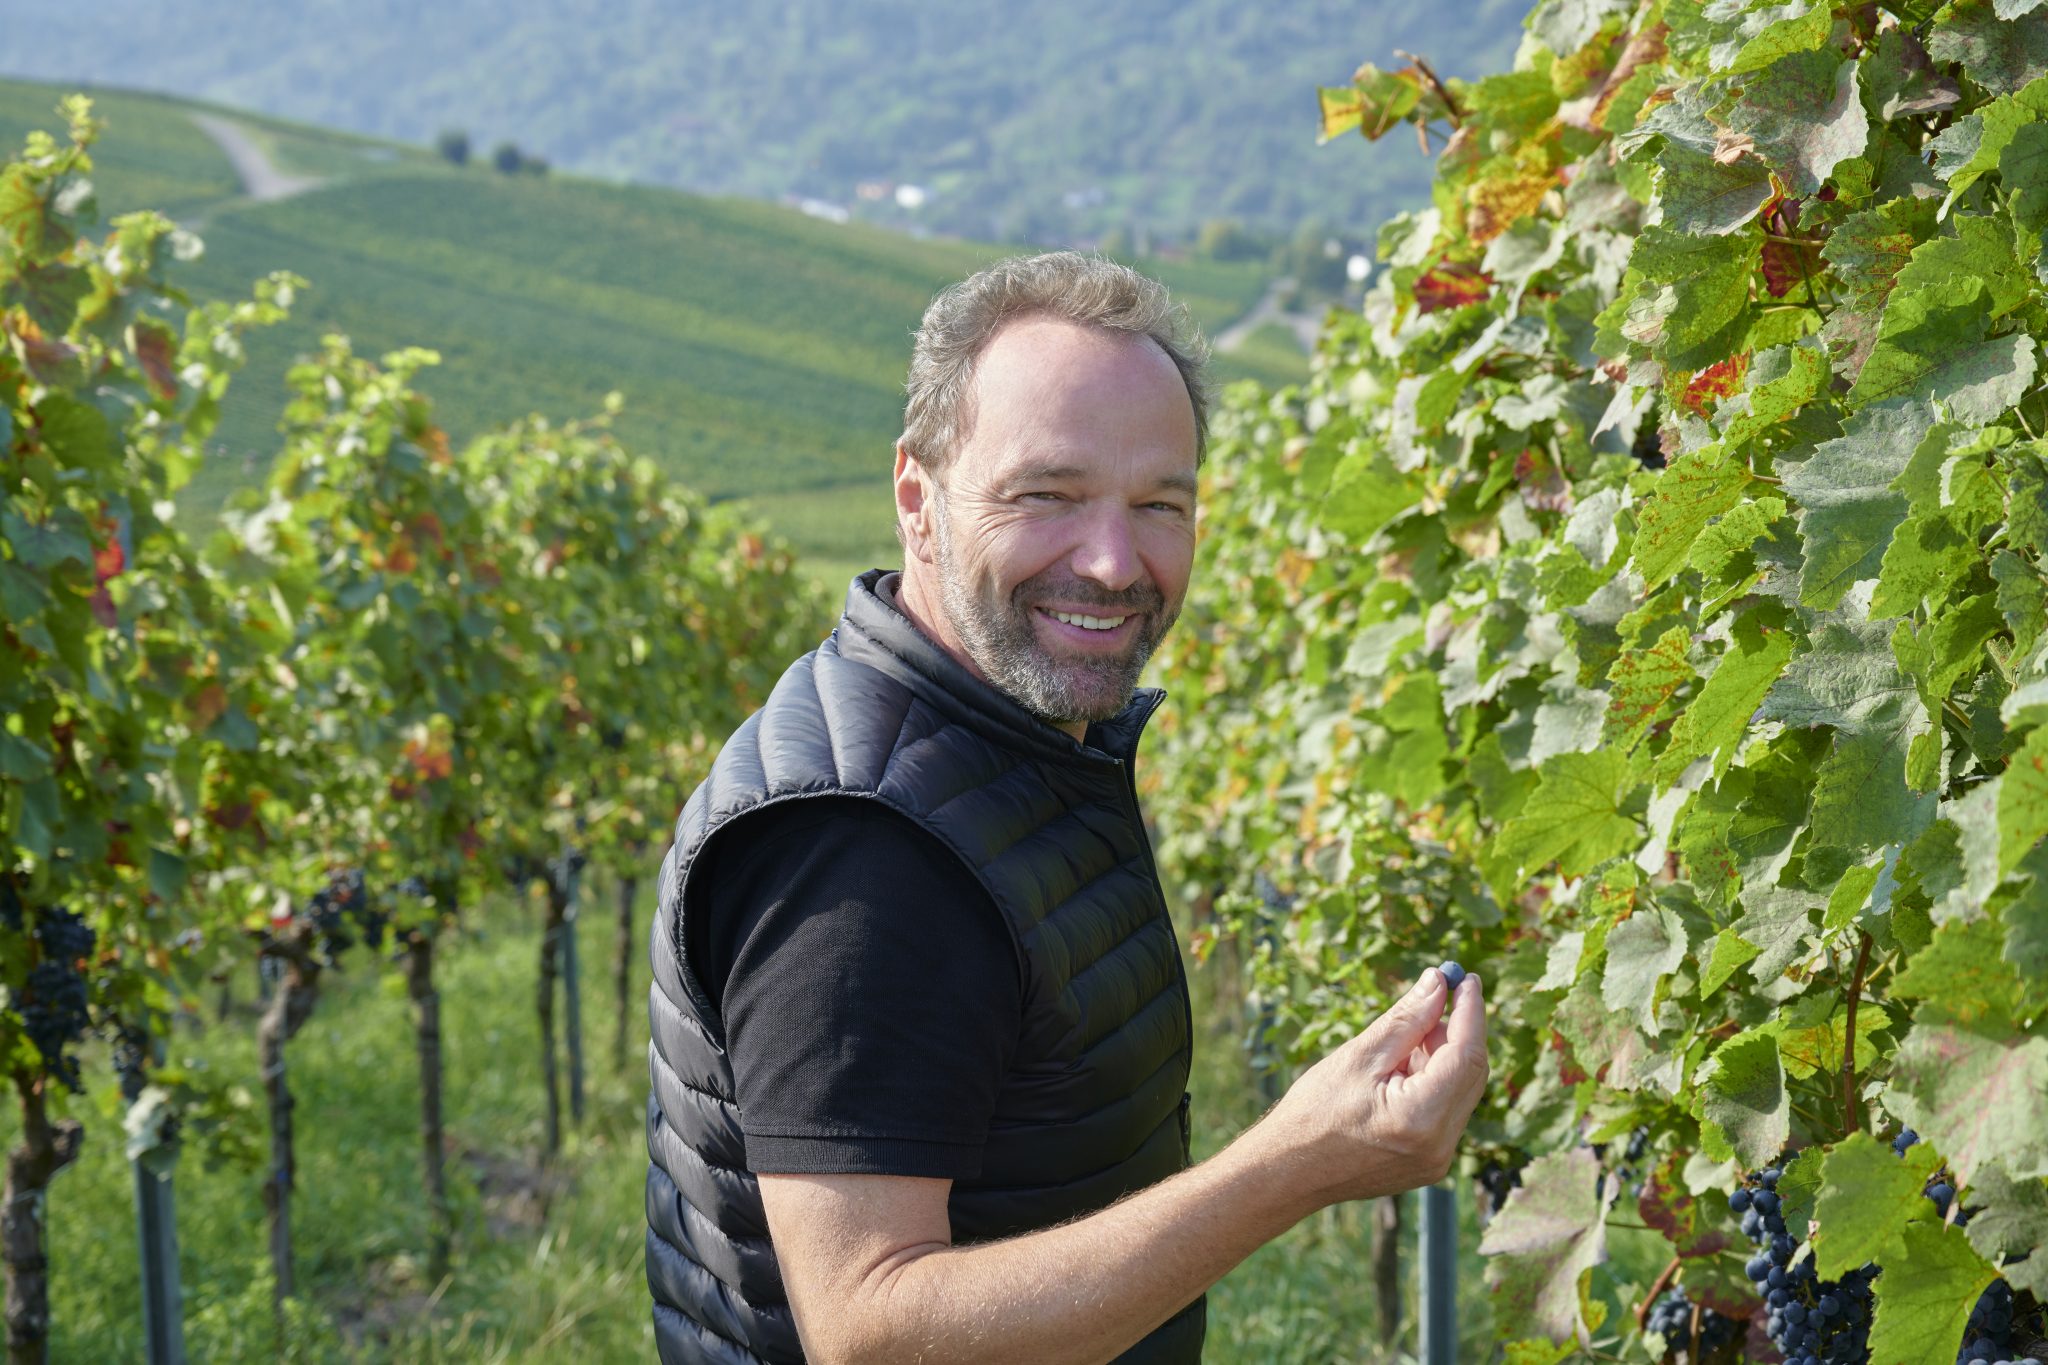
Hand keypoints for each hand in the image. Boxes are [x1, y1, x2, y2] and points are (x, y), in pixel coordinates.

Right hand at [1256, 966, 1488, 1208]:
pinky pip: (1447, 1111)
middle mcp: (1439, 1145)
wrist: (1288, 1171)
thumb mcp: (1359, 1056)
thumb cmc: (1314, 1112)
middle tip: (1436, 996)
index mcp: (1420, 1117)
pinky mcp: (1430, 1164)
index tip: (1465, 978)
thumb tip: (1439, 981)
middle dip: (1458, 1030)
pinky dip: (1435, 1082)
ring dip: (1443, 1056)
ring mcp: (1437, 1160)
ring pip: (1461, 1091)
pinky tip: (1402, 1070)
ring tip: (1402, 1042)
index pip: (1467, 1054)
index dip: (1470, 1012)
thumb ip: (1407, 1019)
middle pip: (1471, 1073)